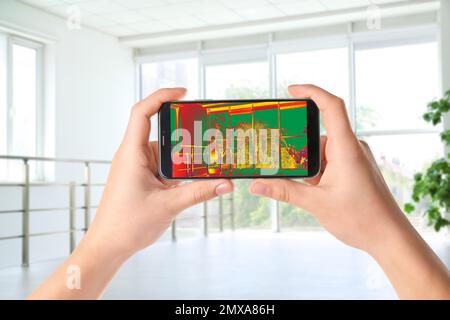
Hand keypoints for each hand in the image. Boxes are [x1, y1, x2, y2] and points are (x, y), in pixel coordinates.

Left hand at [88, 88, 232, 256]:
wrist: (109, 245)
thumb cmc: (126, 224)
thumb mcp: (169, 205)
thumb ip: (199, 192)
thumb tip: (226, 183)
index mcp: (131, 154)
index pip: (142, 112)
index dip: (161, 96)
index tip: (183, 92)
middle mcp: (133, 156)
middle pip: (159, 131)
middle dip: (183, 130)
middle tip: (206, 131)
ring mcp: (137, 167)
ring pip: (164, 151)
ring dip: (182, 154)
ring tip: (205, 158)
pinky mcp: (142, 179)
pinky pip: (163, 165)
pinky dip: (178, 168)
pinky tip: (193, 176)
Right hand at [249, 84, 449, 298]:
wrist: (389, 236)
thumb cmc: (361, 218)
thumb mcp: (316, 204)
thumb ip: (284, 191)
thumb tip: (257, 185)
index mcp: (346, 149)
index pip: (331, 106)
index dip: (311, 92)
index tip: (290, 90)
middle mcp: (352, 148)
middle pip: (318, 133)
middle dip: (299, 149)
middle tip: (282, 160)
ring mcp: (355, 157)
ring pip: (323, 150)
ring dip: (309, 165)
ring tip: (303, 184)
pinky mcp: (355, 167)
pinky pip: (331, 159)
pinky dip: (318, 169)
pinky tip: (313, 188)